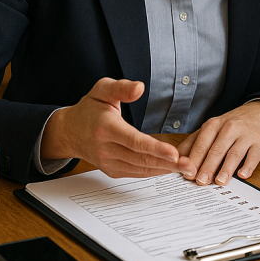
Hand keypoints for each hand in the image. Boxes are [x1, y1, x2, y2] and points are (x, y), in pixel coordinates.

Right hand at [41, 78, 179, 177]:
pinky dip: (154, 172)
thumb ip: (121, 88)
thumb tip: (139, 87)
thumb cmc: (89, 108)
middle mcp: (106, 148)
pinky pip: (136, 173)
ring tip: (186, 168)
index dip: (155, 148)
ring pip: (140, 169)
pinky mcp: (112, 170)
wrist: (70, 131)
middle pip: (140, 158)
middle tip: (190, 164)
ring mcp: (108, 162)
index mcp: (105, 128)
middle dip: (168, 163)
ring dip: (164, 169)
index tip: (174, 153)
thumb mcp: (102, 90)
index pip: (133, 141)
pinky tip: (170, 169)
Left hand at [176, 101, 259, 185]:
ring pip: (235, 153)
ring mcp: (246, 135)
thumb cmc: (231, 125)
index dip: (194, 159)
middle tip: (201, 181)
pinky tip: (243, 175)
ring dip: (227, 168)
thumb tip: (176, 162)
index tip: (187, 174)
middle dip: (208, 166)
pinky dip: (248, 166)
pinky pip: (254, 156)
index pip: (201, 143)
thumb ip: (194, 143)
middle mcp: (230, 128)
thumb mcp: (211, 128)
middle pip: (217, 149)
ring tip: (220, 181)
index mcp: (214, 125)